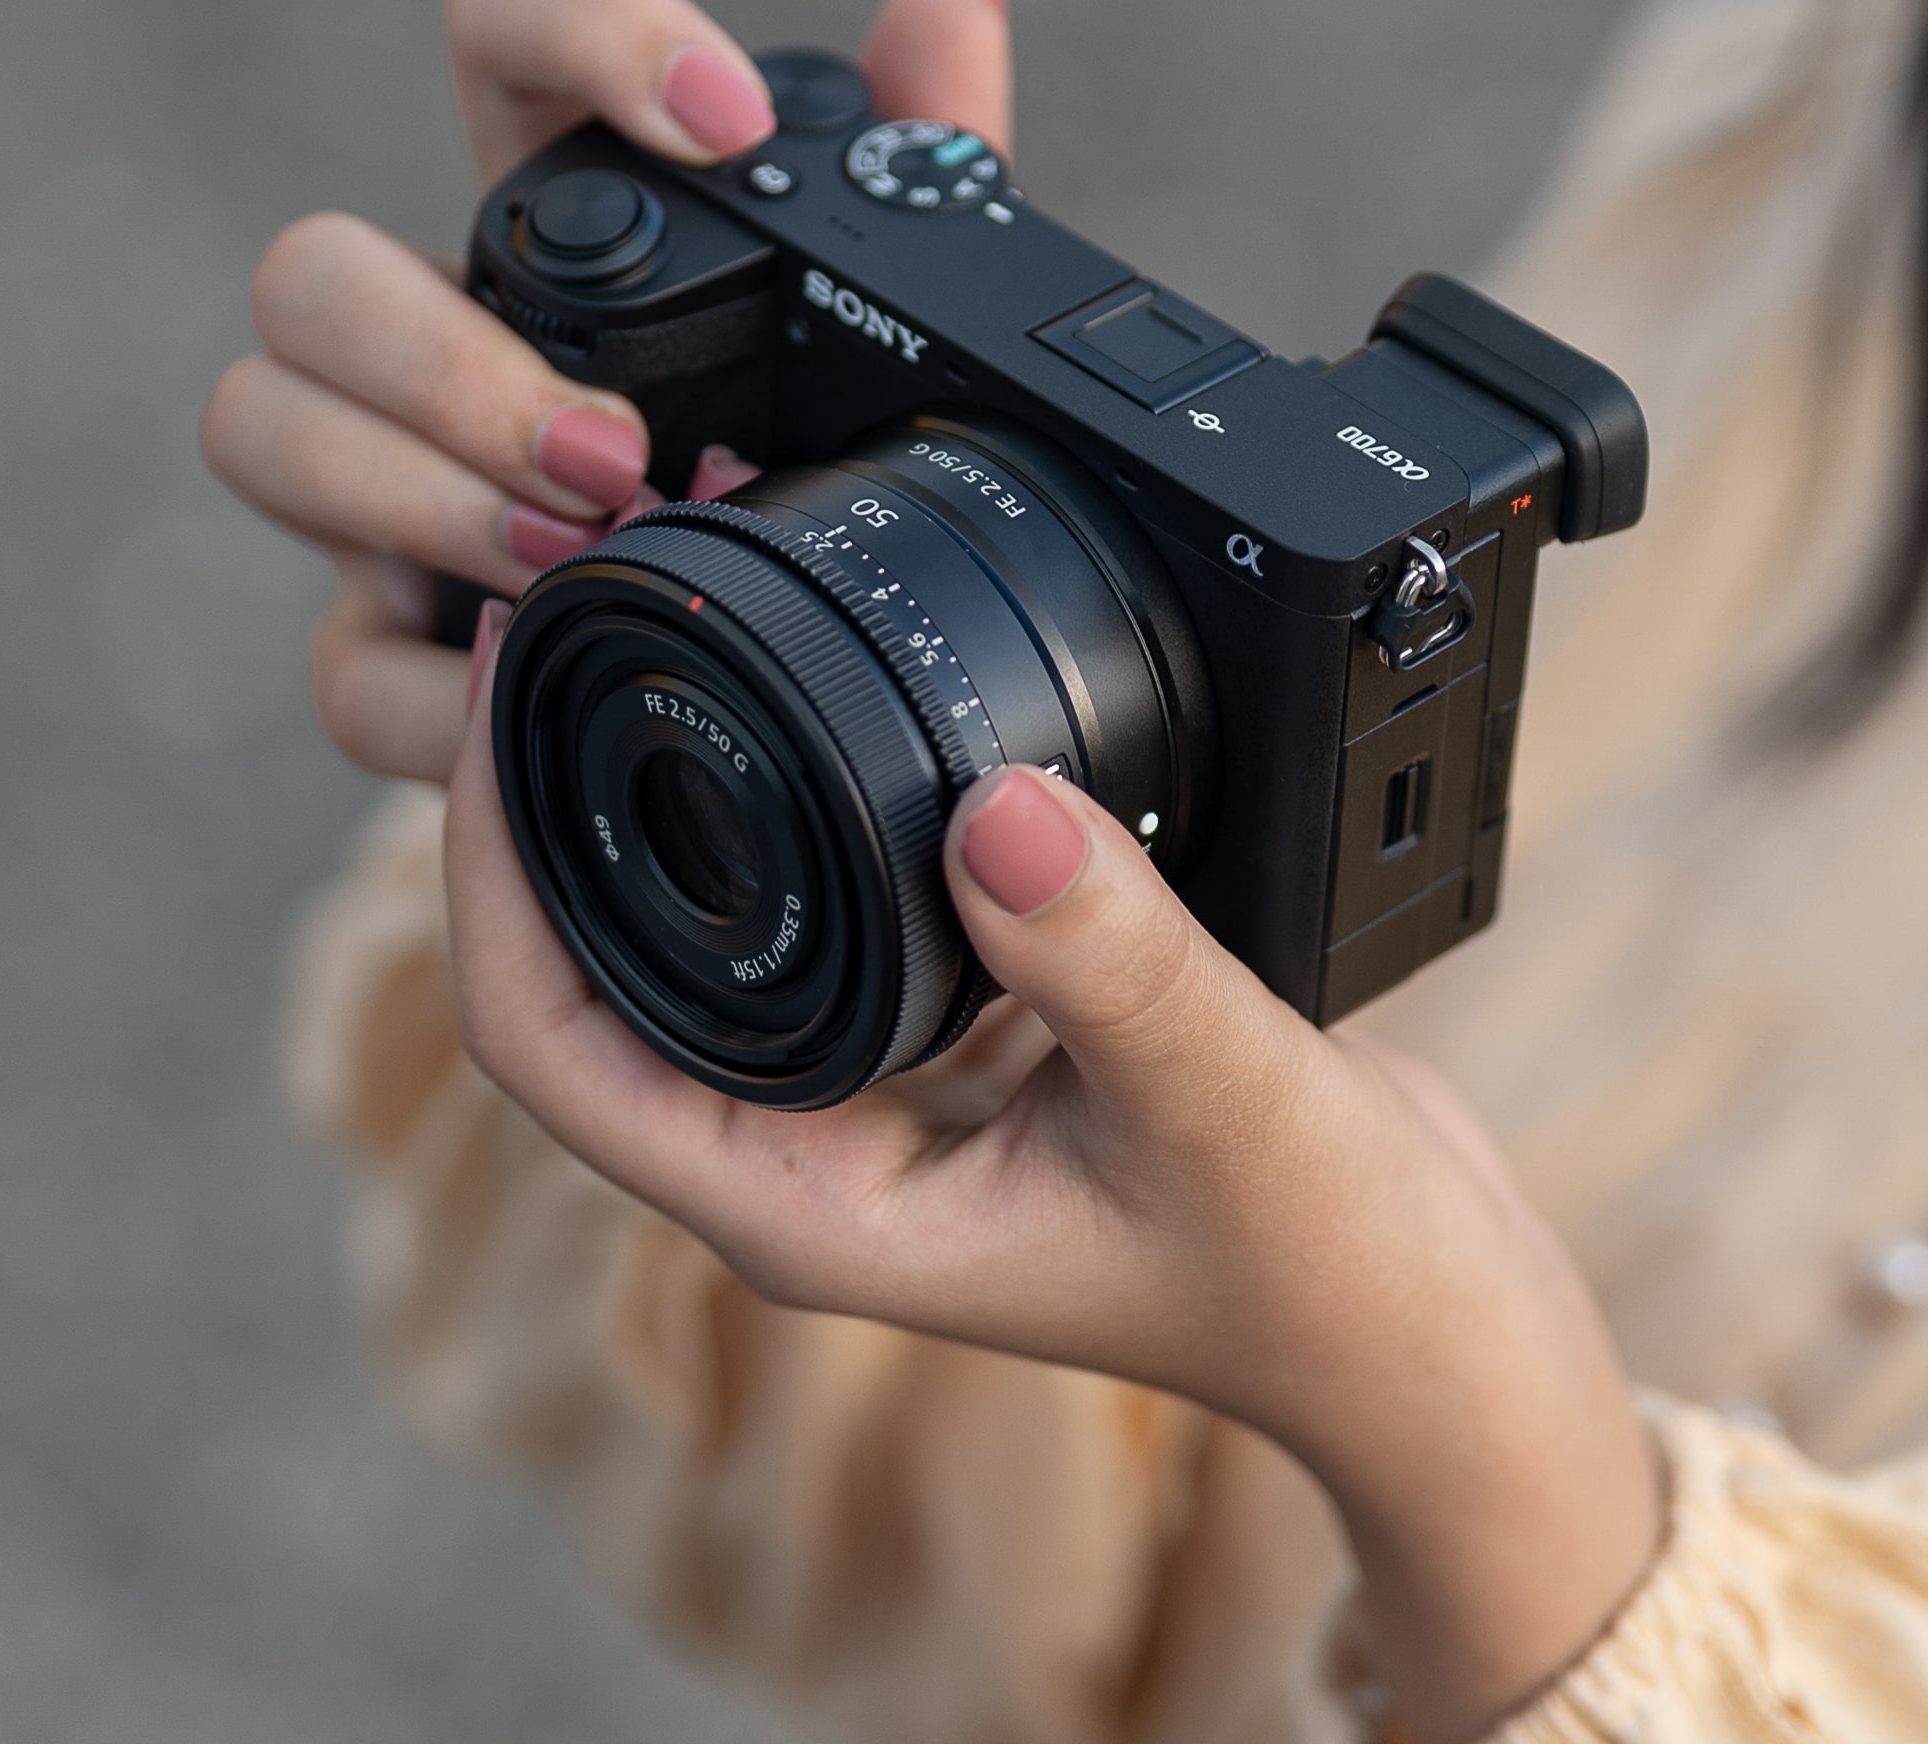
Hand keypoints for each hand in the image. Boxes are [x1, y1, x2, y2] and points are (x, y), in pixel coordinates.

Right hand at [203, 0, 1014, 780]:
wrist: (801, 667)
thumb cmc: (821, 440)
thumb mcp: (895, 312)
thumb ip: (930, 145)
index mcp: (563, 212)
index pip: (502, 25)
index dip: (585, 29)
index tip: (729, 120)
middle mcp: (436, 332)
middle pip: (309, 268)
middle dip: (447, 361)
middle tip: (624, 450)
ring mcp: (385, 489)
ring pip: (261, 426)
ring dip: (414, 495)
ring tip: (579, 553)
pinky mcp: (393, 648)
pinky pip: (338, 663)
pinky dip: (428, 687)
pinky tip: (540, 672)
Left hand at [437, 606, 1663, 1740]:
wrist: (1439, 1329)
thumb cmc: (1332, 1274)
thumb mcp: (1228, 1098)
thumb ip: (1115, 959)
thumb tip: (994, 802)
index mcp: (815, 1212)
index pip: (551, 1050)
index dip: (487, 879)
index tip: (495, 704)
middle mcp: (822, 1157)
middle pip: (593, 970)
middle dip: (555, 788)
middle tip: (567, 599)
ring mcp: (884, 1103)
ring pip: (710, 928)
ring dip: (676, 776)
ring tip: (676, 598)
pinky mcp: (960, 1041)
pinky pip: (837, 899)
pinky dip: (811, 790)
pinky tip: (840, 673)